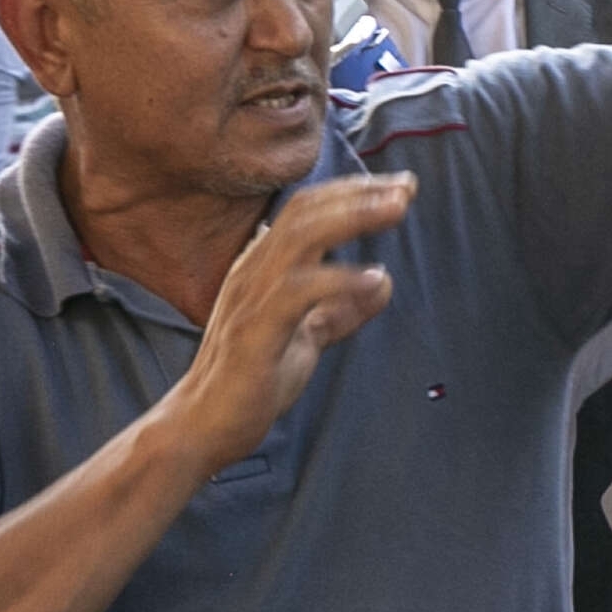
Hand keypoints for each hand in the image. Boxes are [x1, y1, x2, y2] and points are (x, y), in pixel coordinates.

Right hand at [155, 176, 410, 468]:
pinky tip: (373, 279)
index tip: (400, 186)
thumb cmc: (252, 378)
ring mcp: (251, 298)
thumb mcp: (307, 336)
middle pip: (305, 211)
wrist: (204, 425)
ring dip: (352, 217)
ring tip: (397, 209)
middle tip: (407, 186)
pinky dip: (338, 280)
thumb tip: (383, 281)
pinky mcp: (255, 332)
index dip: (353, 192)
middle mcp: (253, 272)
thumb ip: (341, 308)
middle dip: (359, 192)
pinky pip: (298, 294)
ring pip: (300, 238)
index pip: (306, 210)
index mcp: (262, 267)